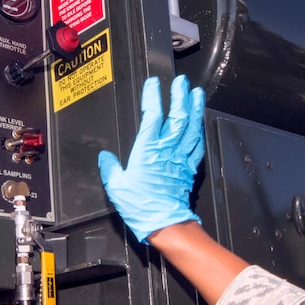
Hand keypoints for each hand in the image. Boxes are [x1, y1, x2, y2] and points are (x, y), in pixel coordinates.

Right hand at [98, 74, 204, 241]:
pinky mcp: (189, 168)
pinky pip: (196, 145)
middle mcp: (167, 149)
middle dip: (180, 96)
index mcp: (148, 149)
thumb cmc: (142, 205)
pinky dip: (199, 131)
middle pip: (177, 116)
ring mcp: (180, 158)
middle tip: (182, 82)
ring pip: (191, 127)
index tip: (154, 83)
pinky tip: (200, 124)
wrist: (165, 222)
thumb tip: (105, 157)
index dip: (154, 96)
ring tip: (197, 94)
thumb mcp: (117, 186)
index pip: (153, 115)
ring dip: (194, 109)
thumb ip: (110, 168)